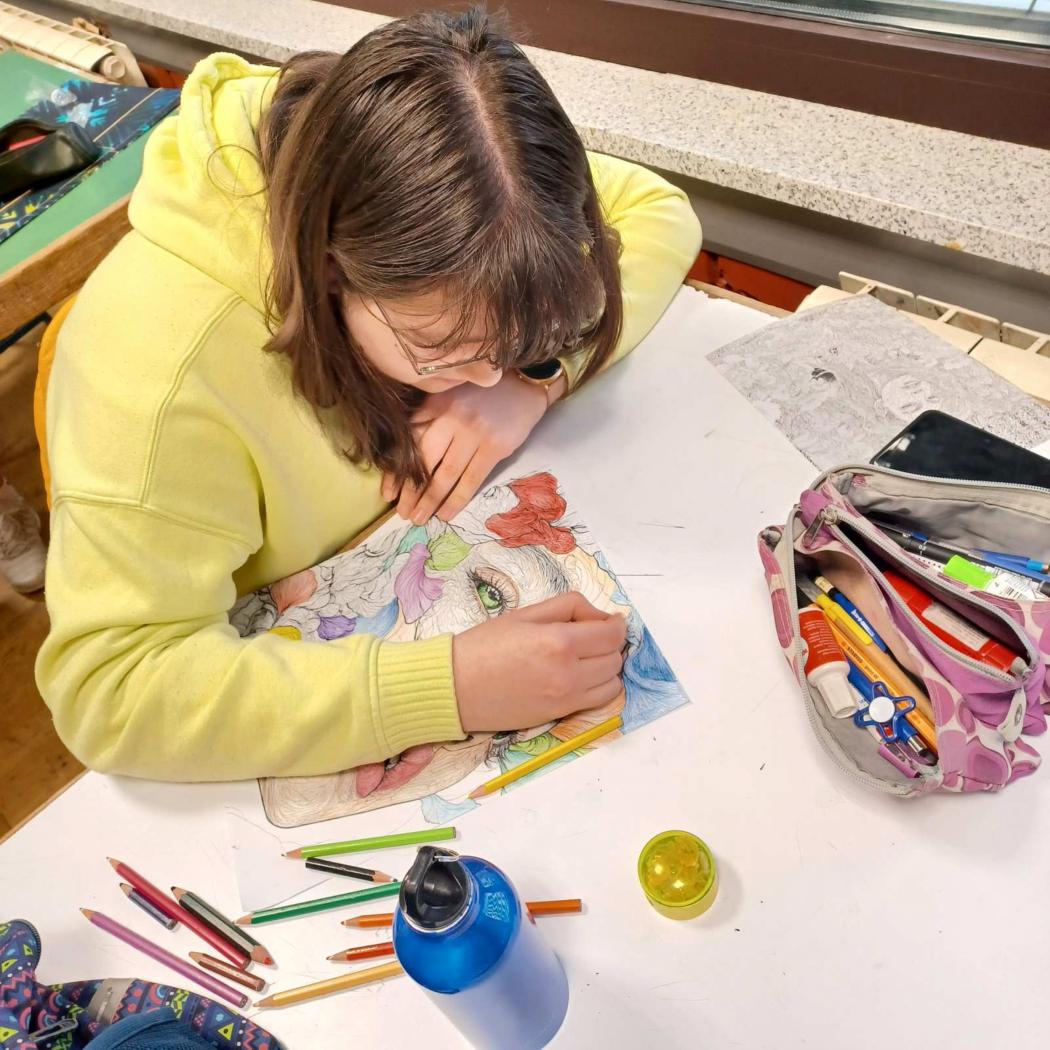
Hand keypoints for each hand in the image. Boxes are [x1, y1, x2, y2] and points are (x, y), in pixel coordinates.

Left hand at [382, 371, 549, 524]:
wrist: (525, 384)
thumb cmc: (483, 393)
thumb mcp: (450, 394)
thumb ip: (430, 417)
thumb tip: (405, 455)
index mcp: (436, 403)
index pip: (409, 442)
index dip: (396, 470)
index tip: (387, 493)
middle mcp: (451, 418)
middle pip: (423, 460)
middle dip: (411, 491)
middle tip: (402, 513)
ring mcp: (473, 433)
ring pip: (445, 474)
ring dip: (430, 500)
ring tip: (419, 519)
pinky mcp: (494, 447)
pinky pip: (471, 479)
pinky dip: (457, 500)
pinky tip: (446, 514)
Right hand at [453, 593, 627, 732]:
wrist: (456, 687)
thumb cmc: (485, 645)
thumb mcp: (526, 613)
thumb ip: (568, 607)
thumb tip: (601, 616)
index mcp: (560, 641)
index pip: (612, 634)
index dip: (616, 625)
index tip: (610, 621)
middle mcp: (569, 672)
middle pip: (615, 657)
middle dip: (611, 644)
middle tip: (594, 636)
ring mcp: (566, 698)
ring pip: (613, 682)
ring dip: (607, 667)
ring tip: (588, 657)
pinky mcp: (560, 715)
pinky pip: (598, 701)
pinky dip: (599, 687)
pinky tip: (581, 676)